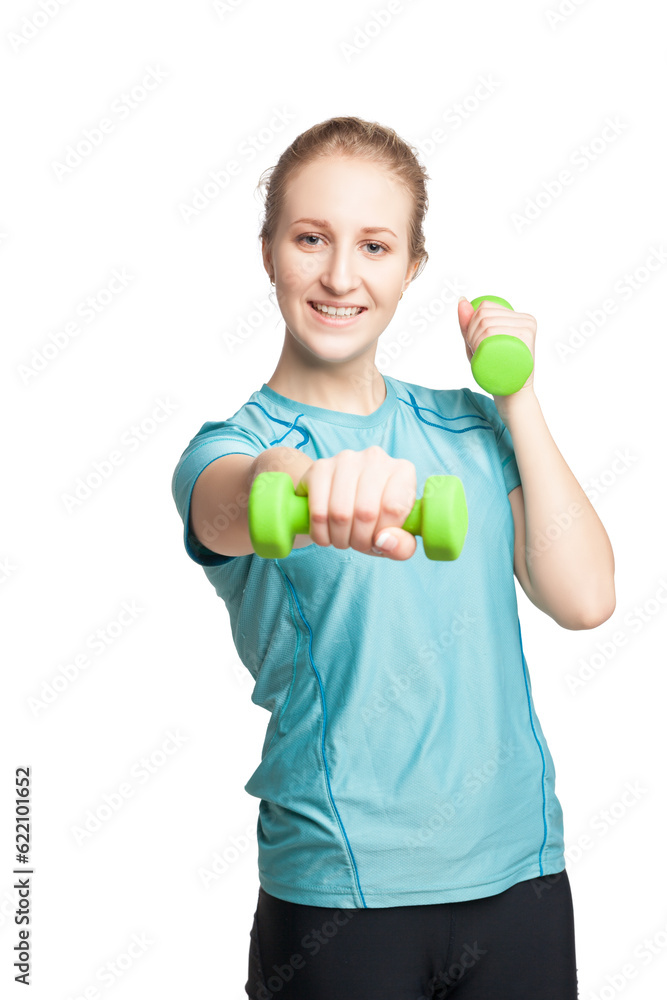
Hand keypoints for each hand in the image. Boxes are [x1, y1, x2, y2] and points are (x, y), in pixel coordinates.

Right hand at [294, 446, 417, 559]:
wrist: (340, 499)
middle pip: (365, 512)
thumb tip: (384, 541)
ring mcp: (345, 459)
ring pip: (340, 513)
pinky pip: (317, 511)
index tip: (378, 541)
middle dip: (360, 540)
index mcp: (403, 471)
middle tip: (358, 544)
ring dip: (339, 538)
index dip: (383, 535)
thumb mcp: (396, 537)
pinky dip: (320, 532)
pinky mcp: (319, 467)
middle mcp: (375, 458)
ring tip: (343, 539)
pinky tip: (325, 534)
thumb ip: (402, 546)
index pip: (393, 509)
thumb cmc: (375, 519)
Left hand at [457, 296, 536, 394]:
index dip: (471, 322)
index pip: (485, 307)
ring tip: (479, 355)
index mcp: (520, 317)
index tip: (472, 341)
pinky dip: (480, 343)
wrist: (512, 395)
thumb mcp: (479, 344)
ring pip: (487, 325)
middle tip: (475, 352)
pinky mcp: (525, 340)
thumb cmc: (495, 369)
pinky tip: (481, 352)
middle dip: (470, 333)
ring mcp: (527, 329)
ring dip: (473, 340)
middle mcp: (526, 320)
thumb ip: (468, 324)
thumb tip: (461, 299)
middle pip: (484, 315)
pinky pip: (493, 333)